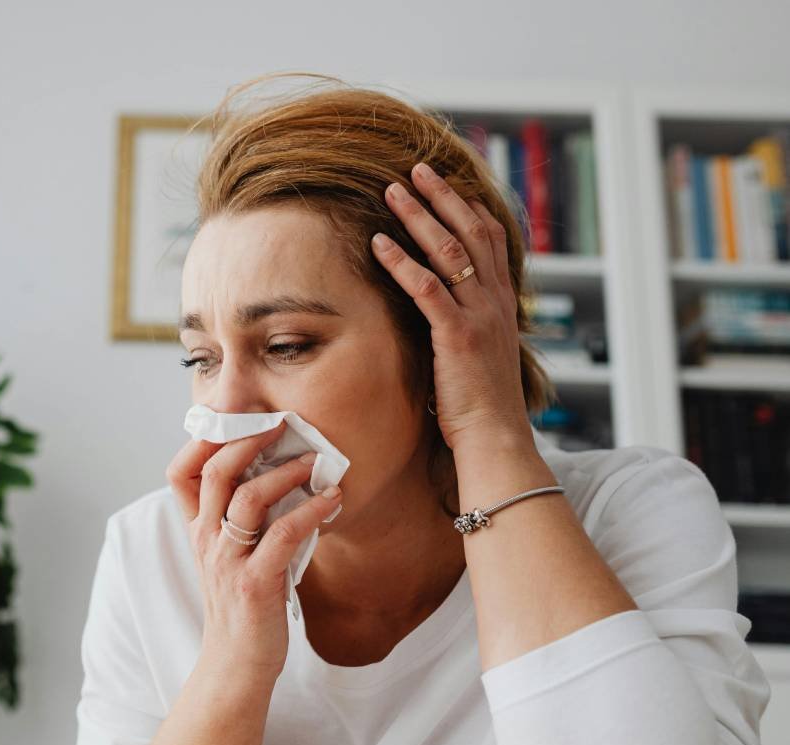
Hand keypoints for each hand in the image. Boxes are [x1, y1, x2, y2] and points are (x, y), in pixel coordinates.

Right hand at [166, 420, 343, 686]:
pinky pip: (283, 535)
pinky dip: (311, 510)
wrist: (236, 665)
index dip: (202, 440)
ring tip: (315, 462)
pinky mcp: (256, 583)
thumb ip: (243, 521)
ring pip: (247, 498)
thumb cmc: (242, 608)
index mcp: (199, 531)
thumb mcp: (231, 557)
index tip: (236, 419)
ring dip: (285, 473)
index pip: (180, 473)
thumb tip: (281, 477)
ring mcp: (229, 562)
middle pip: (215, 472)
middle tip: (281, 424)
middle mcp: (207, 541)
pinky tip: (333, 500)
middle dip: (248, 439)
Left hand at [370, 162, 533, 452]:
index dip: (470, 208)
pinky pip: (426, 288)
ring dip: (418, 216)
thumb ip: (464, 327)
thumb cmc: (480, 407)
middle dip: (442, 197)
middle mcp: (495, 302)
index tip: (448, 185)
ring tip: (391, 191)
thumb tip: (442, 317)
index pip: (492, 241)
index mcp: (502, 304)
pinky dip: (401, 262)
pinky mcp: (457, 335)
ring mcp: (479, 316)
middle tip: (416, 169)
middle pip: (471, 232)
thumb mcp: (477, 356)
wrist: (496, 439)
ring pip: (449, 250)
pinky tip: (377, 243)